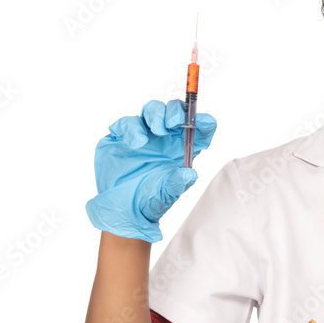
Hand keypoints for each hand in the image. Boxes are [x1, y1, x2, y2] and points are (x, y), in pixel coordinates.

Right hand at [85, 100, 216, 241]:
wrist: (119, 211)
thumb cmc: (146, 203)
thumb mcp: (164, 197)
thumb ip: (176, 185)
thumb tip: (189, 173)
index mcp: (182, 150)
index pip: (199, 130)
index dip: (204, 122)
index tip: (204, 122)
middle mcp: (165, 140)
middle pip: (175, 113)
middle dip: (176, 112)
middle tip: (174, 123)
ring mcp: (143, 136)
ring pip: (152, 111)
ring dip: (156, 115)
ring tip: (156, 131)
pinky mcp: (121, 138)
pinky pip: (126, 123)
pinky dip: (131, 128)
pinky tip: (136, 142)